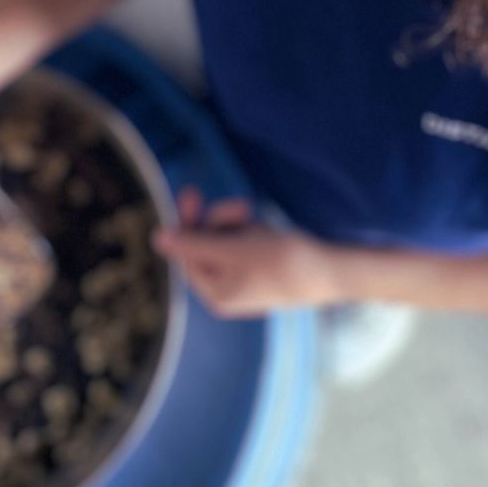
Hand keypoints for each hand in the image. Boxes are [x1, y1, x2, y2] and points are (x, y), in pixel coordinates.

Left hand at [151, 186, 337, 317]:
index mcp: (215, 294)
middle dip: (221, 221)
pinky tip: (268, 228)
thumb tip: (157, 238)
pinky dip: (251, 230)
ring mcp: (244, 280)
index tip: (192, 192)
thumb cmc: (282, 260)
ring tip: (261, 221)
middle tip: (243, 205)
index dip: (188, 223)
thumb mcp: (233, 248)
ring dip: (239, 222)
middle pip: (206, 244)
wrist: (330, 271)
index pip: (187, 254)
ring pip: (225, 238)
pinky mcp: (261, 268)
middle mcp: (226, 291)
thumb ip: (193, 243)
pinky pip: (243, 242)